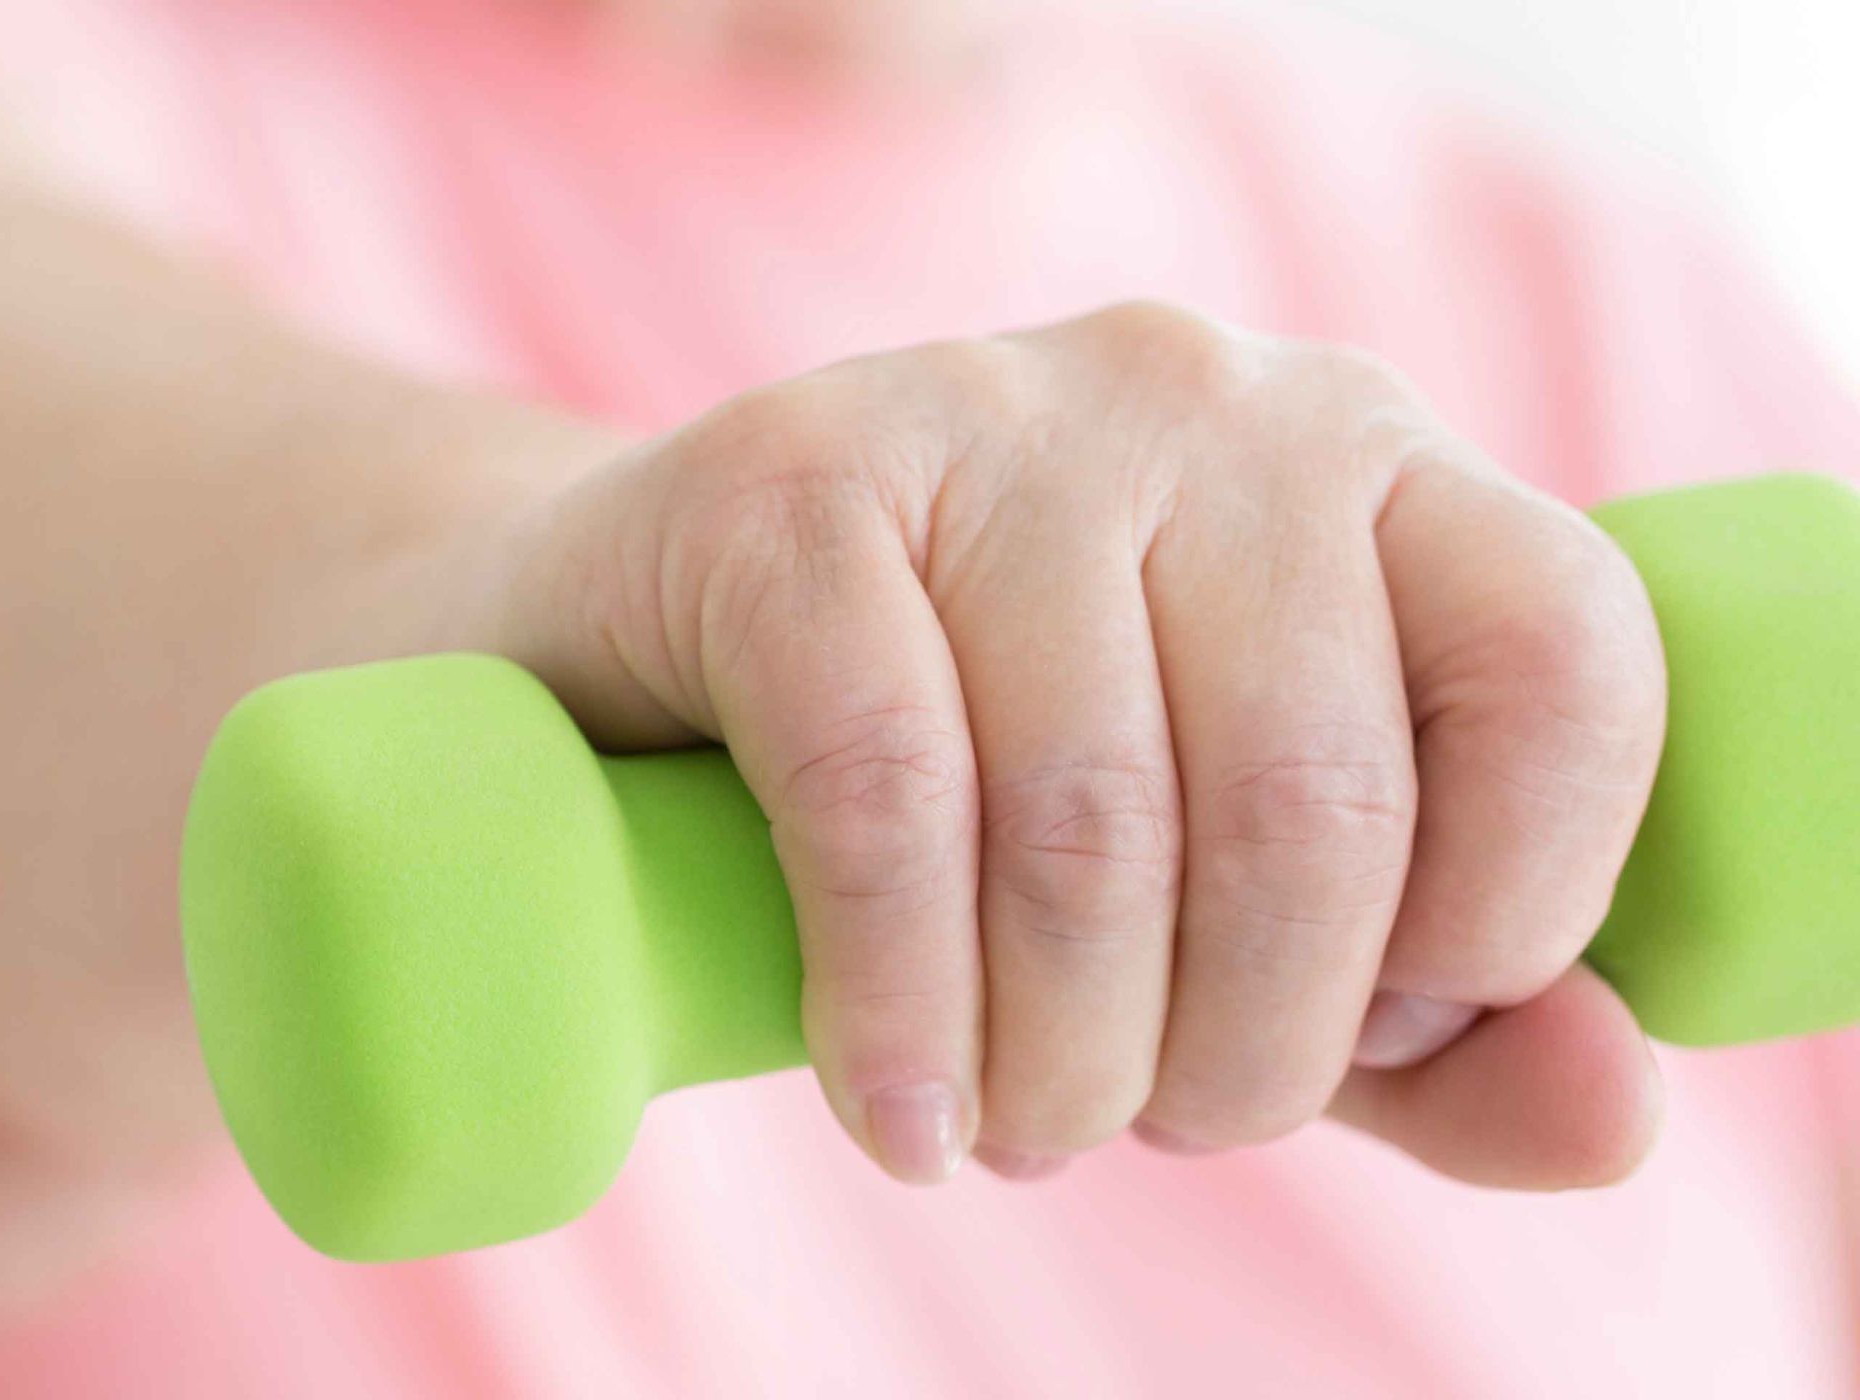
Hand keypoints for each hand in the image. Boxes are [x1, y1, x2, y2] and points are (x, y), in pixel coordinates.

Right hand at [440, 301, 1667, 1185]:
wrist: (609, 655)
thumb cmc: (956, 789)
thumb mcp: (1222, 915)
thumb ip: (1427, 1026)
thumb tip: (1613, 1119)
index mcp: (1365, 458)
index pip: (1555, 660)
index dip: (1498, 915)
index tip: (1364, 1034)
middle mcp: (1200, 393)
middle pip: (1308, 793)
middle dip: (1234, 1053)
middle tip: (1129, 1125)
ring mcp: (983, 409)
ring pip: (1092, 813)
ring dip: (1057, 1060)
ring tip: (1005, 1130)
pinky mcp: (783, 481)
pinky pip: (887, 791)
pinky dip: (899, 1002)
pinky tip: (898, 1109)